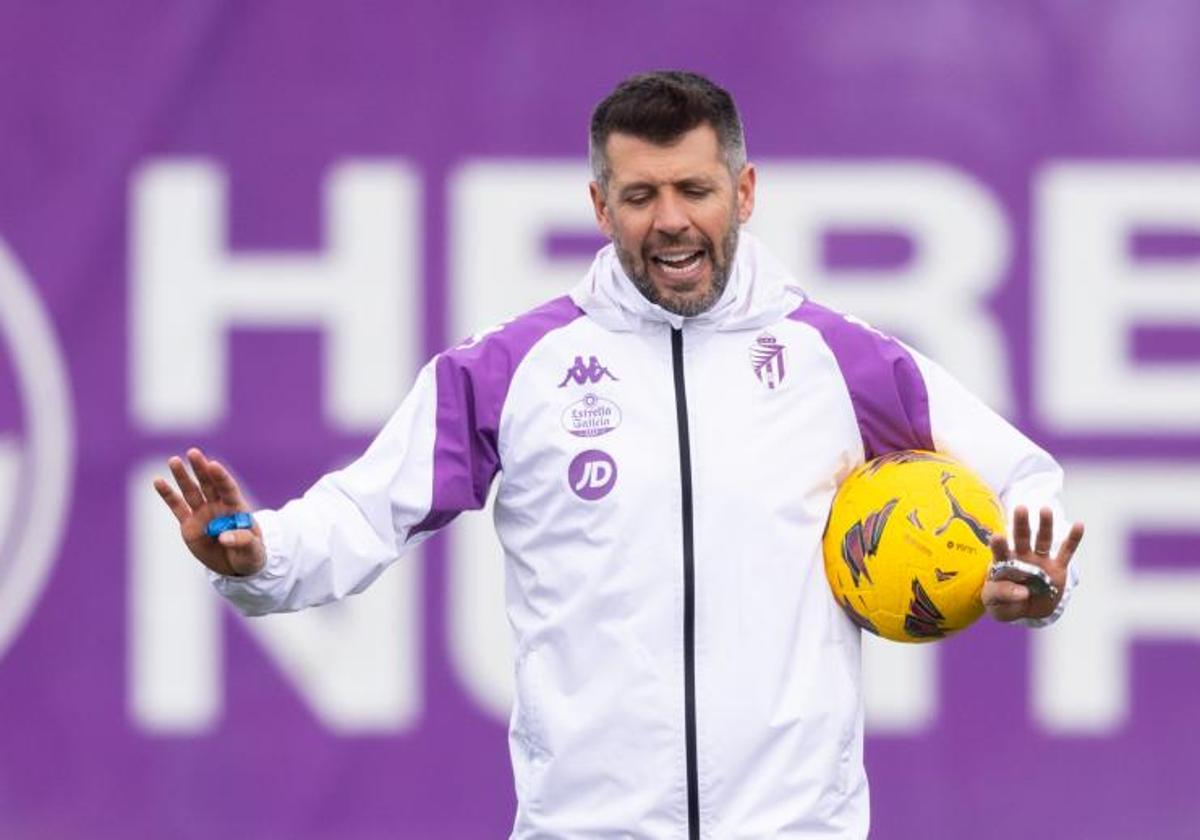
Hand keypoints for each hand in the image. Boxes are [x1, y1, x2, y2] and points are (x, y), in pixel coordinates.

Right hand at [153, 447, 265, 576]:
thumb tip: (224, 537)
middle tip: (193, 452)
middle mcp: (218, 506)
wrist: (236, 566)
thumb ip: (242, 541)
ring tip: (174, 460)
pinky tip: (158, 481)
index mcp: (237, 508)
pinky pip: (177, 507)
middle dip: (201, 468)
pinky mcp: (189, 524)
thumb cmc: (250, 554)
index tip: (213, 464)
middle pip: (209, 484)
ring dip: (182, 476)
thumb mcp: (253, 551)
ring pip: (191, 491)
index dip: (221, 477)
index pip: (228, 489)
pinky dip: (168, 494)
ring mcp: (203, 513)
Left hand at [982, 506, 1083, 621]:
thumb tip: (1022, 593)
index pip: (1000, 553)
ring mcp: (1040, 562)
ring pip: (1043, 541)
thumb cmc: (1004, 603)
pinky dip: (1073, 539)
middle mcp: (1022, 558)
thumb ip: (1002, 595)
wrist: (1024, 610)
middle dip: (1021, 524)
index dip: (999, 546)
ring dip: (1045, 526)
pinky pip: (1066, 552)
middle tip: (1020, 508)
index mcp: (1003, 564)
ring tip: (1045, 510)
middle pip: (1021, 538)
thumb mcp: (995, 603)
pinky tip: (1079, 525)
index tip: (997, 537)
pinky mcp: (1057, 569)